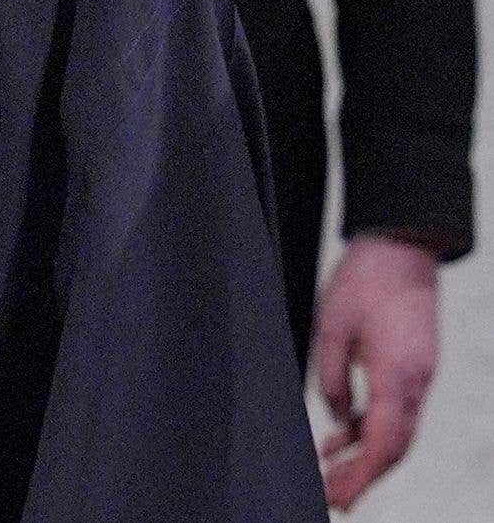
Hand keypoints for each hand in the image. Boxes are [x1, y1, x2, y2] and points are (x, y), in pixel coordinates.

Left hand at [314, 233, 440, 508]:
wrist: (402, 250)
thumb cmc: (365, 281)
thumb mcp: (331, 325)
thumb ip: (329, 376)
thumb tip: (335, 419)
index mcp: (398, 373)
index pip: (385, 442)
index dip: (361, 475)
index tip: (339, 497)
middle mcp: (416, 382)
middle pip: (394, 447)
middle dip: (364, 477)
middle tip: (333, 500)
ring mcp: (418, 376)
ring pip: (396, 432)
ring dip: (364, 457)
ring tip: (329, 477)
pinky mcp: (412, 369)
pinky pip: (393, 411)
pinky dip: (368, 430)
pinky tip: (338, 439)